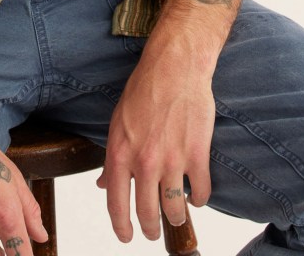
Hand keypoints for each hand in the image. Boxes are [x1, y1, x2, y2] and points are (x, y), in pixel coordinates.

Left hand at [96, 37, 214, 242]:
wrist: (174, 67)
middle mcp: (144, 162)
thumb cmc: (145, 88)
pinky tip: (196, 196)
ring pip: (174, 209)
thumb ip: (112, 158)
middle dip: (150, 229)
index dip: (121, 227)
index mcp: (120, 153)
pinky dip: (199, 199)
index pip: (116, 204)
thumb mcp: (118, 122)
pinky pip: (200, 192)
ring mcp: (172, 160)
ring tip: (176, 216)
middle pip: (147, 214)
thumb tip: (103, 184)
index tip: (126, 237)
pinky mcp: (196, 155)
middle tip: (153, 232)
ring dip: (175, 218)